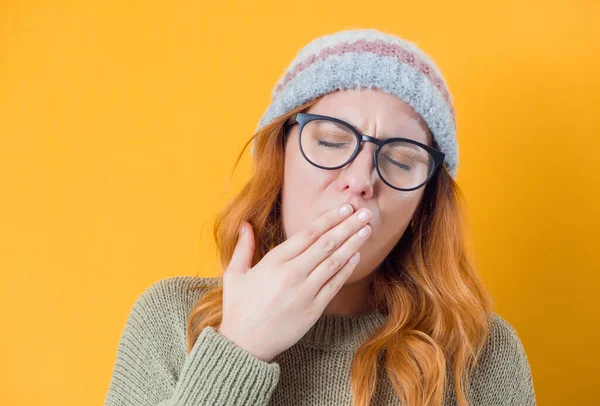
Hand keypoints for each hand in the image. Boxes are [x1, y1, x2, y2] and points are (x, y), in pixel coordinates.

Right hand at [217, 203, 372, 361]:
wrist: (244, 345)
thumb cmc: (238, 309)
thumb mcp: (234, 275)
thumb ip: (244, 247)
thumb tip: (245, 224)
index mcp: (274, 261)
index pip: (308, 233)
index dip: (329, 218)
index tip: (345, 207)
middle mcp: (292, 273)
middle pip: (327, 243)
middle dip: (348, 226)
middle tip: (365, 212)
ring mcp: (305, 292)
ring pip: (334, 261)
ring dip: (353, 243)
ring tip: (367, 229)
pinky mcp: (314, 309)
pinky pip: (334, 284)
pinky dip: (347, 268)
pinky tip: (356, 255)